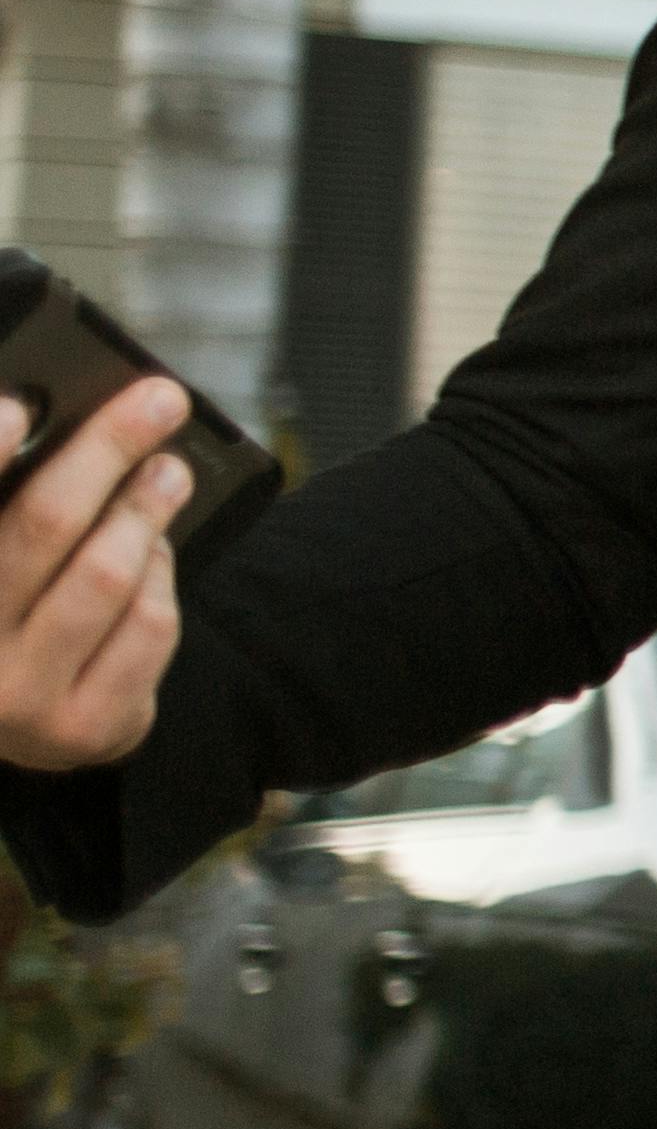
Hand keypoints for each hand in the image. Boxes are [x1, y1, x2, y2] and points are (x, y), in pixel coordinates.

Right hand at [0, 376, 193, 775]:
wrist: (21, 725)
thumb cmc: (4, 606)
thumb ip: (10, 501)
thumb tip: (55, 417)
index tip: (21, 406)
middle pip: (43, 524)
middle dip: (106, 451)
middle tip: (158, 402)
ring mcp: (19, 695)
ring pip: (106, 573)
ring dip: (146, 509)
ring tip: (168, 473)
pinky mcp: (83, 726)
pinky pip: (148, 624)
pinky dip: (161, 575)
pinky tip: (154, 551)